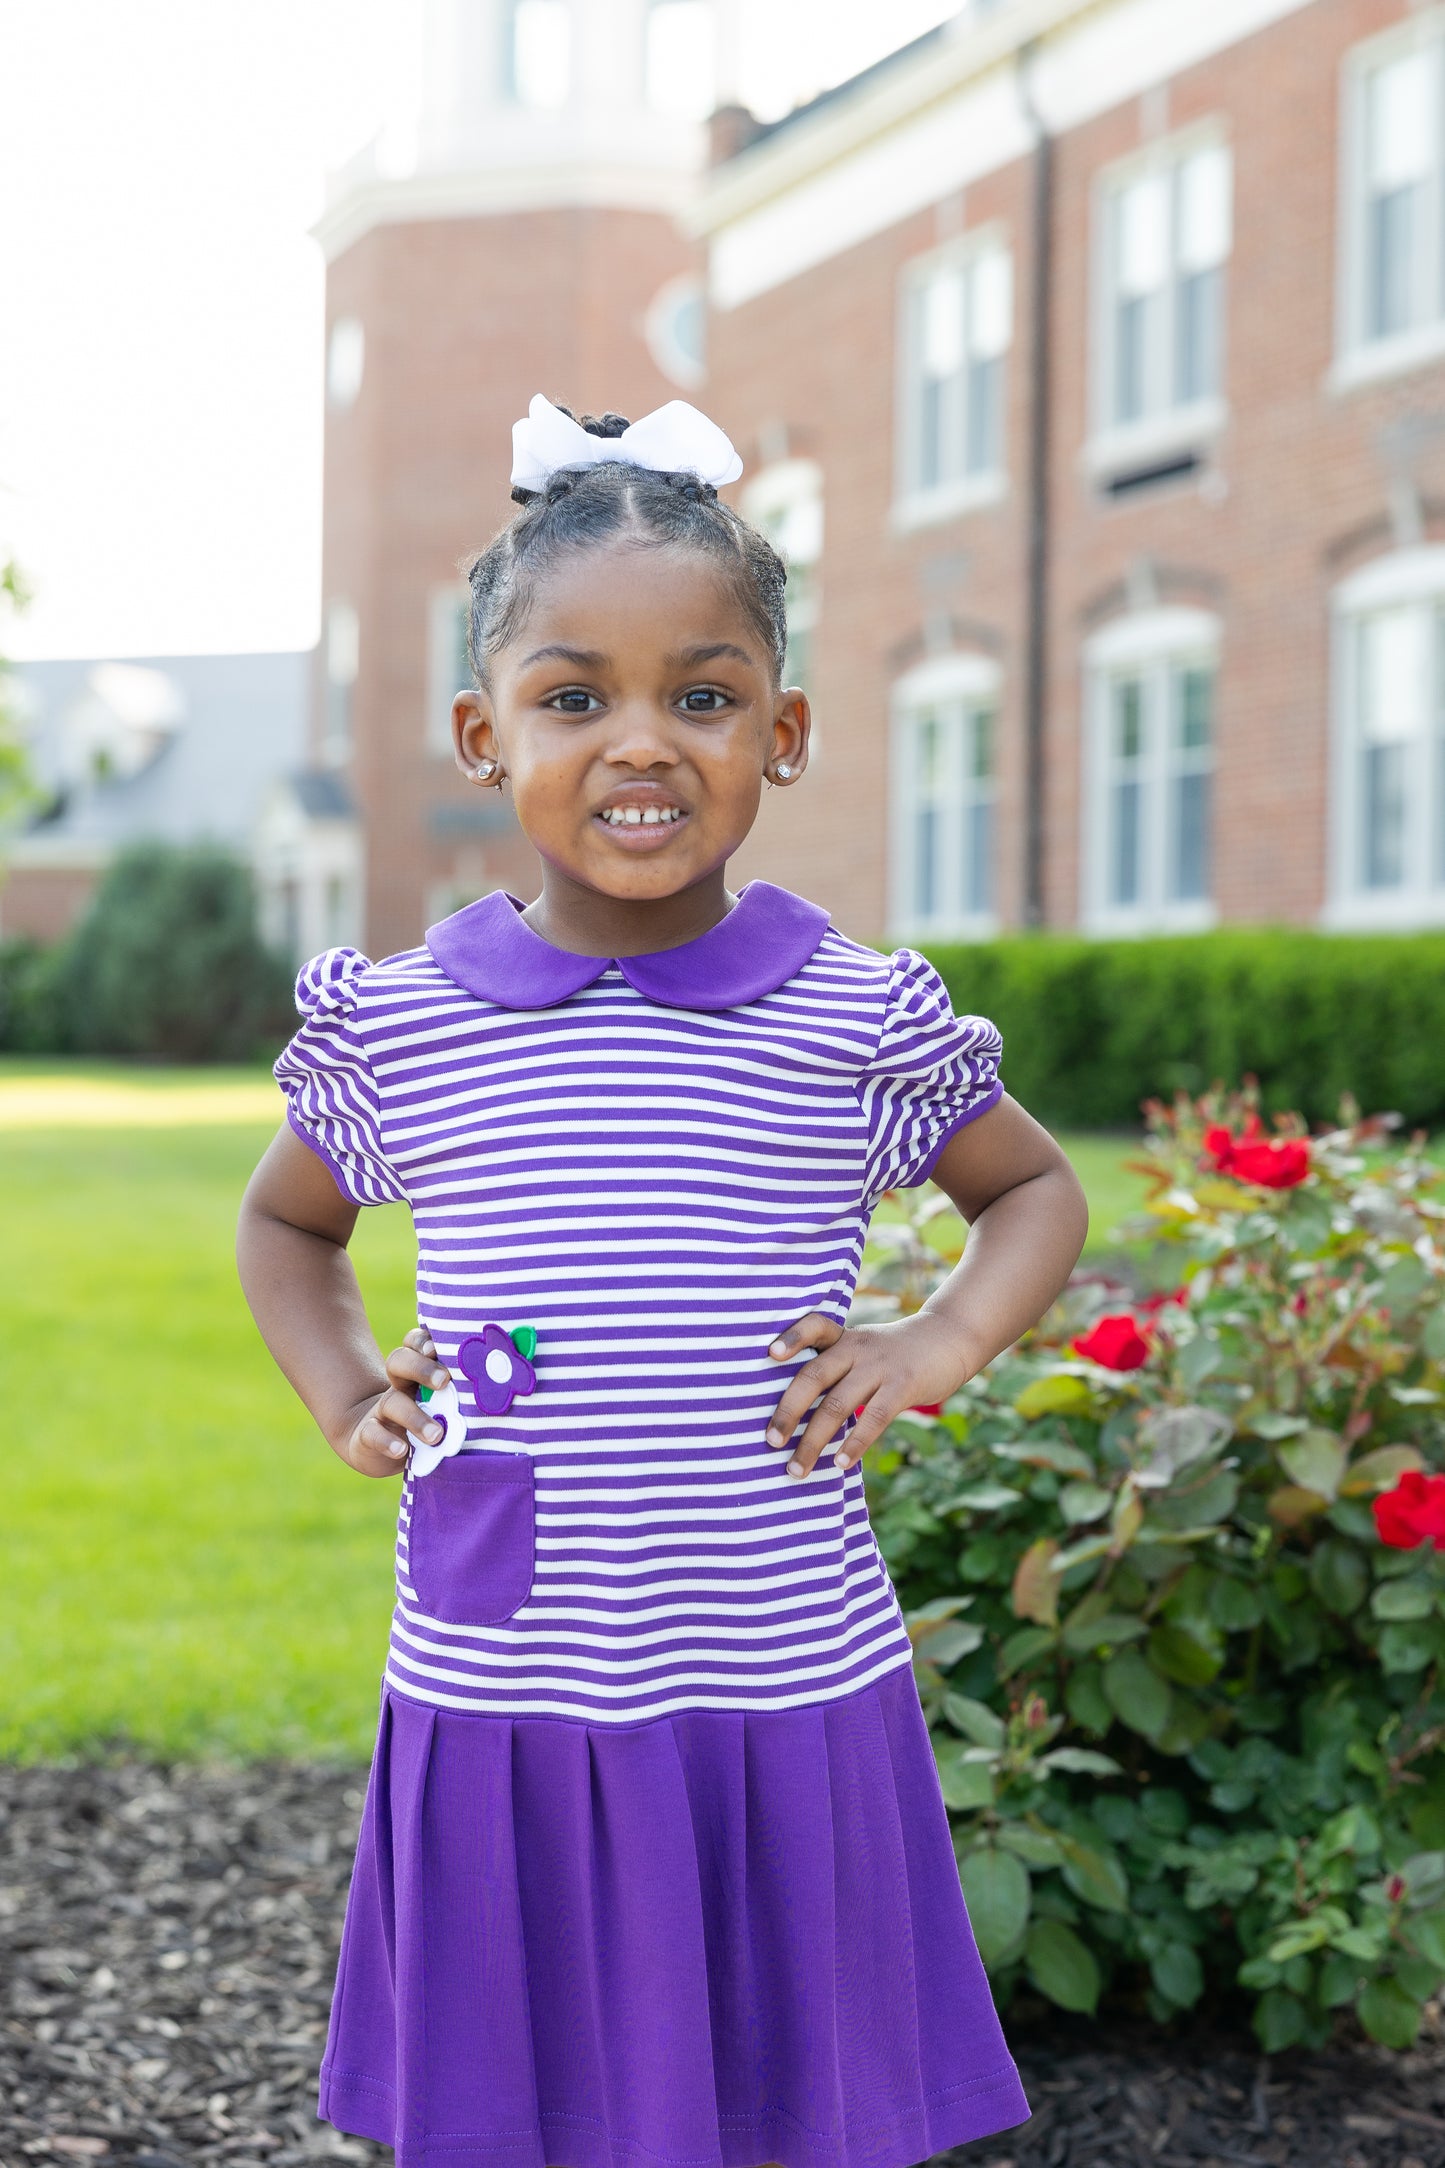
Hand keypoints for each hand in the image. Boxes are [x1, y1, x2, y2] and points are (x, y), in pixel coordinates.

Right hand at [334, 1327, 450, 1477]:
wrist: (377, 1445)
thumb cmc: (427, 1420)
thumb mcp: (443, 1404)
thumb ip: (462, 1395)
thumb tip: (499, 1392)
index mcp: (418, 1372)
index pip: (416, 1344)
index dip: (423, 1341)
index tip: (437, 1349)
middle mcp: (399, 1385)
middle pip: (398, 1361)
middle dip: (420, 1368)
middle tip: (444, 1381)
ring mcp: (381, 1409)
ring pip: (392, 1402)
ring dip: (415, 1418)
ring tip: (437, 1435)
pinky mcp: (368, 1434)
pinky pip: (372, 1434)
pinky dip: (386, 1441)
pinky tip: (401, 1450)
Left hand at [764, 1311, 973, 1479]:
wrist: (950, 1338)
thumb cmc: (896, 1353)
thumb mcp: (865, 1347)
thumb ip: (838, 1368)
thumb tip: (798, 1412)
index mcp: (844, 1337)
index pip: (814, 1326)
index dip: (792, 1337)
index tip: (769, 1355)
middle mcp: (857, 1348)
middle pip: (814, 1376)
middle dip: (788, 1411)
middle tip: (770, 1441)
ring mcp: (880, 1366)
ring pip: (838, 1404)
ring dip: (814, 1440)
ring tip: (798, 1469)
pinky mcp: (903, 1386)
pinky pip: (873, 1417)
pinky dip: (855, 1443)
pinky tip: (841, 1463)